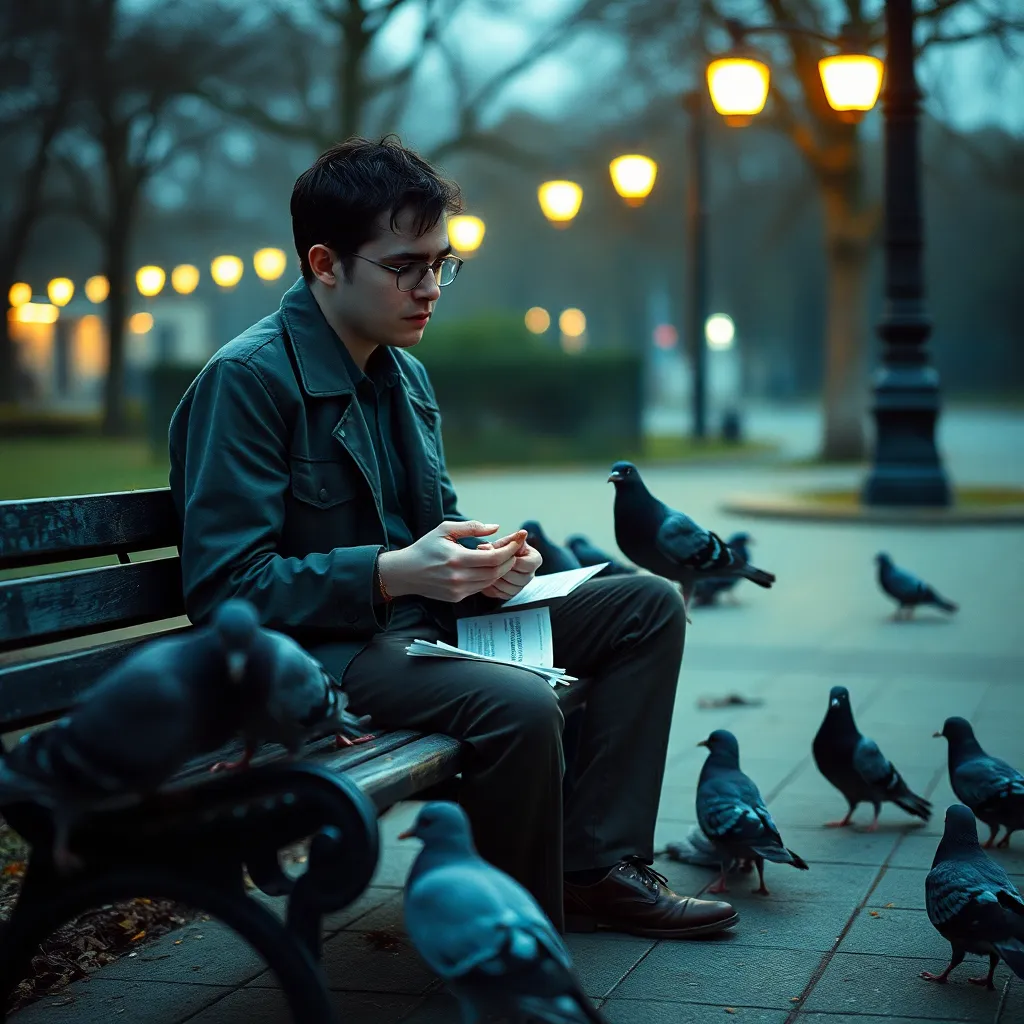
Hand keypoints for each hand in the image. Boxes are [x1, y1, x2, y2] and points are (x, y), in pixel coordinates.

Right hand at [377, 521, 522, 603]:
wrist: (405, 572)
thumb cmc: (426, 547)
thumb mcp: (445, 529)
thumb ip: (472, 527)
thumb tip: (495, 527)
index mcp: (456, 559)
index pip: (493, 558)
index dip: (509, 550)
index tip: (517, 541)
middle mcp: (458, 577)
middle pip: (496, 572)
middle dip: (509, 560)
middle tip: (514, 549)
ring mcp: (458, 590)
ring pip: (490, 581)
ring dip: (501, 570)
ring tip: (503, 557)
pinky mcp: (457, 597)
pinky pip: (480, 588)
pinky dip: (489, 578)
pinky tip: (489, 568)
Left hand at [476, 535, 541, 599]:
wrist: (497, 558)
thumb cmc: (503, 547)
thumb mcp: (506, 541)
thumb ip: (510, 540)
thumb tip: (523, 533)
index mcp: (535, 560)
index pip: (523, 564)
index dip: (508, 560)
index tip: (496, 554)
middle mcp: (531, 575)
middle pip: (515, 578)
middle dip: (500, 570)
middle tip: (486, 563)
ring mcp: (521, 587)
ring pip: (507, 588)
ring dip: (494, 579)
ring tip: (485, 570)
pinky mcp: (510, 595)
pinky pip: (500, 594)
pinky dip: (490, 587)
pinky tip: (484, 578)